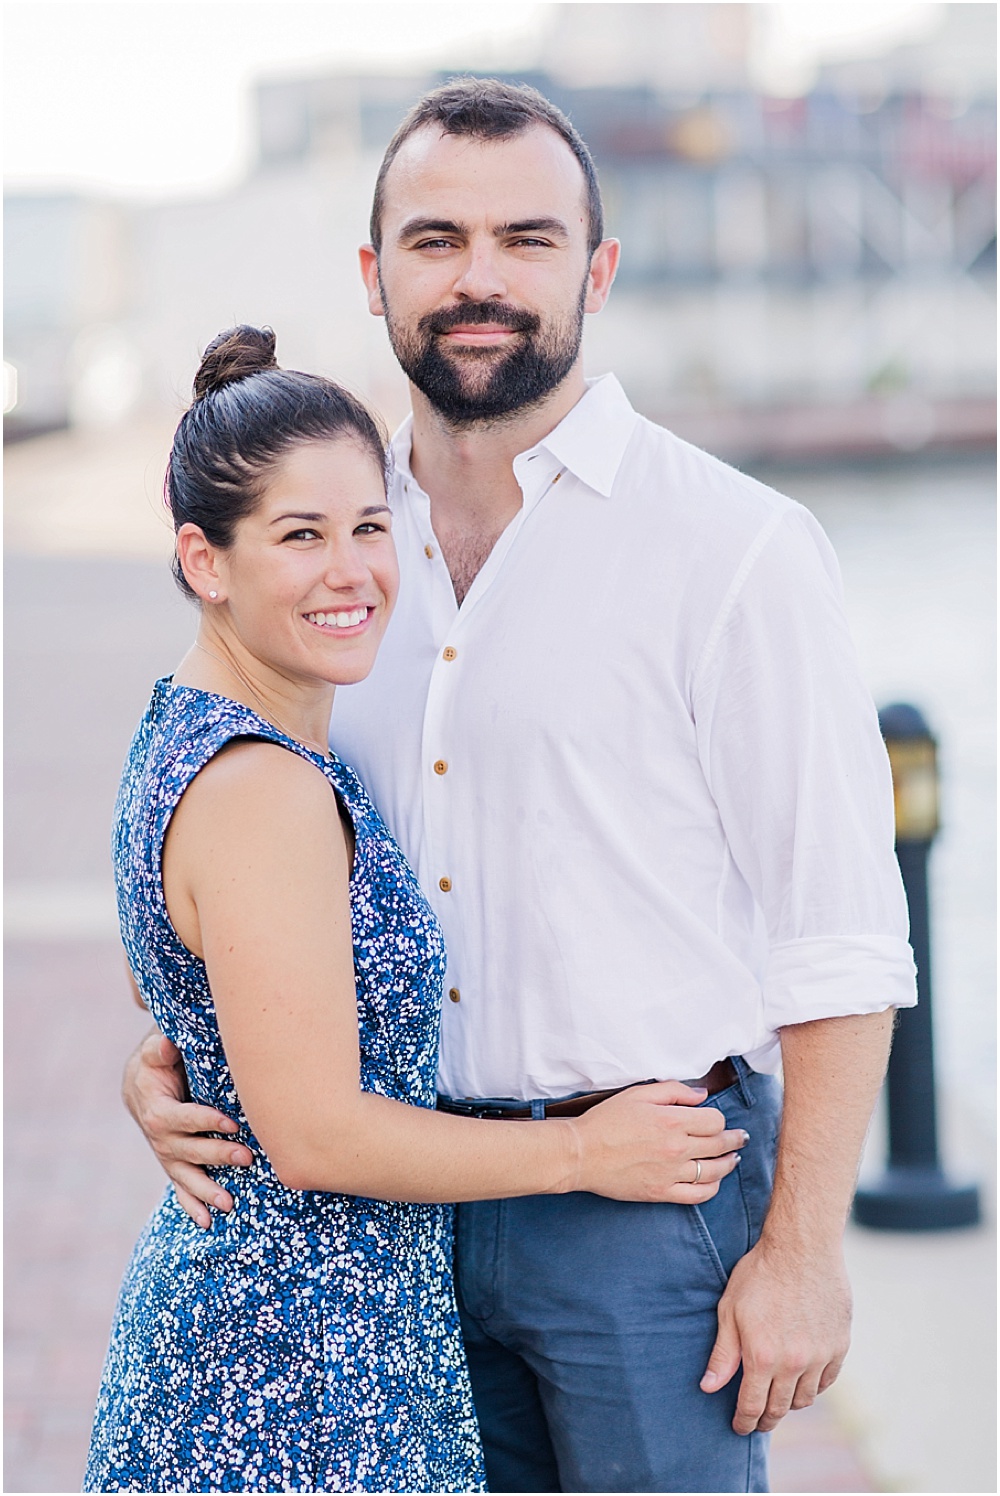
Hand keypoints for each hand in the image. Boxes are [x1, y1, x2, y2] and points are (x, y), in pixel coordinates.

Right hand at [123, 1028, 252, 1228]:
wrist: (139, 1084)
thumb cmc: (156, 1062)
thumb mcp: (154, 1050)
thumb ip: (160, 1048)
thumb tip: (167, 1044)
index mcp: (158, 1111)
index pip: (185, 1118)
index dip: (208, 1121)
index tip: (233, 1124)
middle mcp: (160, 1138)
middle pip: (191, 1150)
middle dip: (218, 1155)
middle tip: (247, 1158)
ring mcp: (166, 1155)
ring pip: (187, 1177)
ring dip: (207, 1191)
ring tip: (229, 1204)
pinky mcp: (173, 1164)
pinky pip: (181, 1188)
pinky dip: (192, 1206)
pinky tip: (207, 1222)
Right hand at [571, 1082, 746, 1202]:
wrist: (581, 1153)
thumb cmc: (606, 1120)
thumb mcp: (638, 1094)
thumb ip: (673, 1091)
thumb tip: (701, 1096)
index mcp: (671, 1121)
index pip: (715, 1121)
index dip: (719, 1119)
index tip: (718, 1120)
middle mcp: (676, 1148)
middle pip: (719, 1145)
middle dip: (734, 1140)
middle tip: (741, 1137)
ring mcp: (671, 1173)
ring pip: (714, 1171)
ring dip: (729, 1163)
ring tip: (733, 1158)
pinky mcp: (662, 1192)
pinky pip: (698, 1194)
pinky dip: (712, 1187)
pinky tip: (715, 1181)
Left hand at [700, 1235, 851, 1432]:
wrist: (802, 1248)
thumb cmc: (760, 1274)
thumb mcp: (730, 1310)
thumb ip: (722, 1354)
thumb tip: (709, 1388)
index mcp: (762, 1357)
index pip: (752, 1406)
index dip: (743, 1421)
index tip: (739, 1427)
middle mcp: (793, 1363)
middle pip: (779, 1408)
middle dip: (765, 1419)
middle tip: (758, 1420)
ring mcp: (820, 1356)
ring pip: (804, 1398)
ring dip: (789, 1404)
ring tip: (778, 1399)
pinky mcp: (839, 1345)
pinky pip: (827, 1381)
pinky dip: (813, 1387)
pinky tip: (802, 1381)